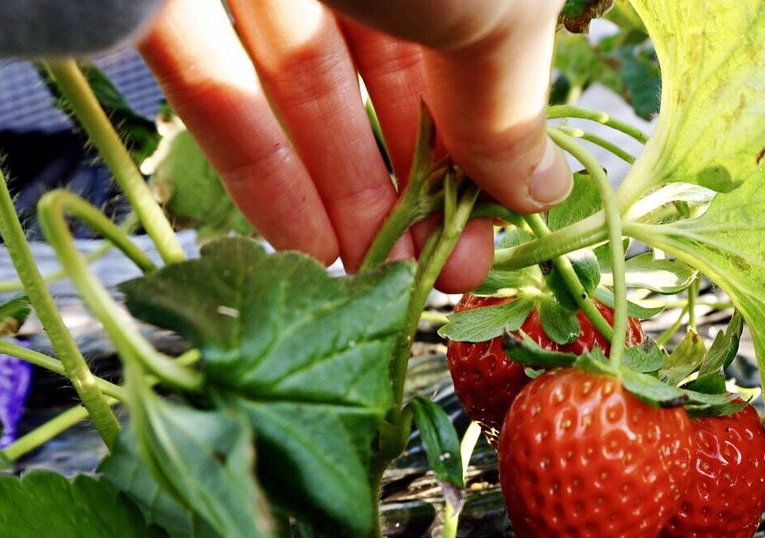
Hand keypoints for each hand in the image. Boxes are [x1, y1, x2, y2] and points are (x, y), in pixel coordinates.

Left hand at [137, 0, 572, 290]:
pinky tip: (303, 246)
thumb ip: (510, 111)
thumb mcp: (498, 14)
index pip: (473, 50)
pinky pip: (219, 84)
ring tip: (370, 282)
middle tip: (431, 282)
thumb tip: (545, 191)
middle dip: (413, 190)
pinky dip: (260, 170)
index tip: (485, 242)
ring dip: (341, 195)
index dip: (481, 153)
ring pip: (303, 89)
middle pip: (388, 74)